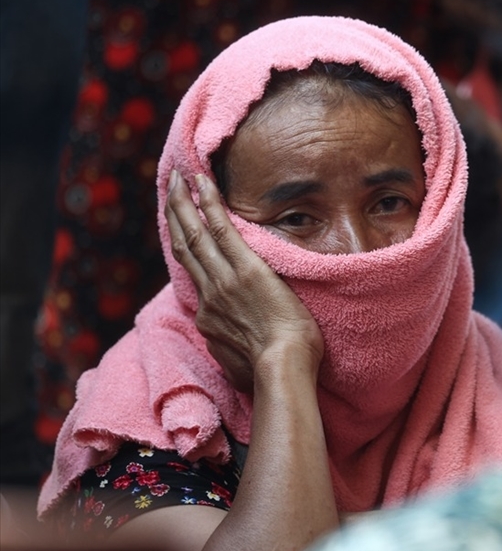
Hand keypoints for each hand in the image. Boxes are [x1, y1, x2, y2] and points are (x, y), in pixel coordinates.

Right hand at [164, 170, 323, 391]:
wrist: (283, 369)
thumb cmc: (275, 373)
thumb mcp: (244, 366)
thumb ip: (235, 352)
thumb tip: (239, 353)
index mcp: (211, 319)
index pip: (195, 278)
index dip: (186, 252)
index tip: (180, 234)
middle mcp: (210, 296)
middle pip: (185, 248)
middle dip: (175, 217)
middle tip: (169, 190)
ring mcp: (224, 280)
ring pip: (195, 235)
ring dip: (184, 203)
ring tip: (179, 178)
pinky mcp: (245, 269)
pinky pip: (221, 229)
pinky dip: (210, 203)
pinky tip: (203, 181)